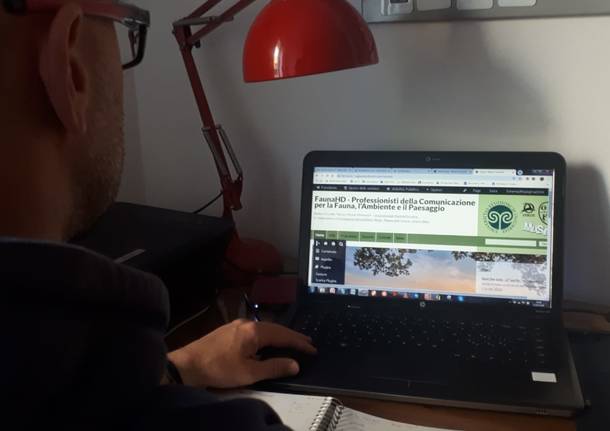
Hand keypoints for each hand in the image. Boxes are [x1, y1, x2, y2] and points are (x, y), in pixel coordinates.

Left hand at [167, 319, 316, 388]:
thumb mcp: (249, 373)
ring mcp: (236, 325)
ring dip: (279, 336)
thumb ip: (274, 367)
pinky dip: (266, 337)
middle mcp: (247, 323)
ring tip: (291, 343)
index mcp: (254, 331)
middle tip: (307, 343)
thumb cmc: (218, 369)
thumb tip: (294, 364)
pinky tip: (267, 344)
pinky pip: (254, 331)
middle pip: (275, 328)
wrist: (186, 365)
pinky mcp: (228, 331)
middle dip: (292, 336)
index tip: (312, 348)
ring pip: (264, 328)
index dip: (299, 342)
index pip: (283, 335)